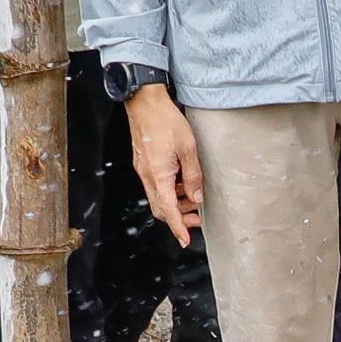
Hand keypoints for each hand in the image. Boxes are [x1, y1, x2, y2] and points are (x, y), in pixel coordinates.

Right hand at [125, 82, 202, 243]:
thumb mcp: (188, 148)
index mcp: (158, 175)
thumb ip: (193, 176)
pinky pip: (155, 185)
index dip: (178, 227)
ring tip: (194, 196)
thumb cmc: (166, 120)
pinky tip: (182, 182)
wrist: (144, 101)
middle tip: (197, 217)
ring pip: (158, 197)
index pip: (168, 210)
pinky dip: (169, 190)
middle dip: (179, 217)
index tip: (186, 240)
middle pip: (161, 208)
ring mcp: (143, 169)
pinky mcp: (143, 162)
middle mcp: (147, 176)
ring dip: (175, 202)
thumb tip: (197, 197)